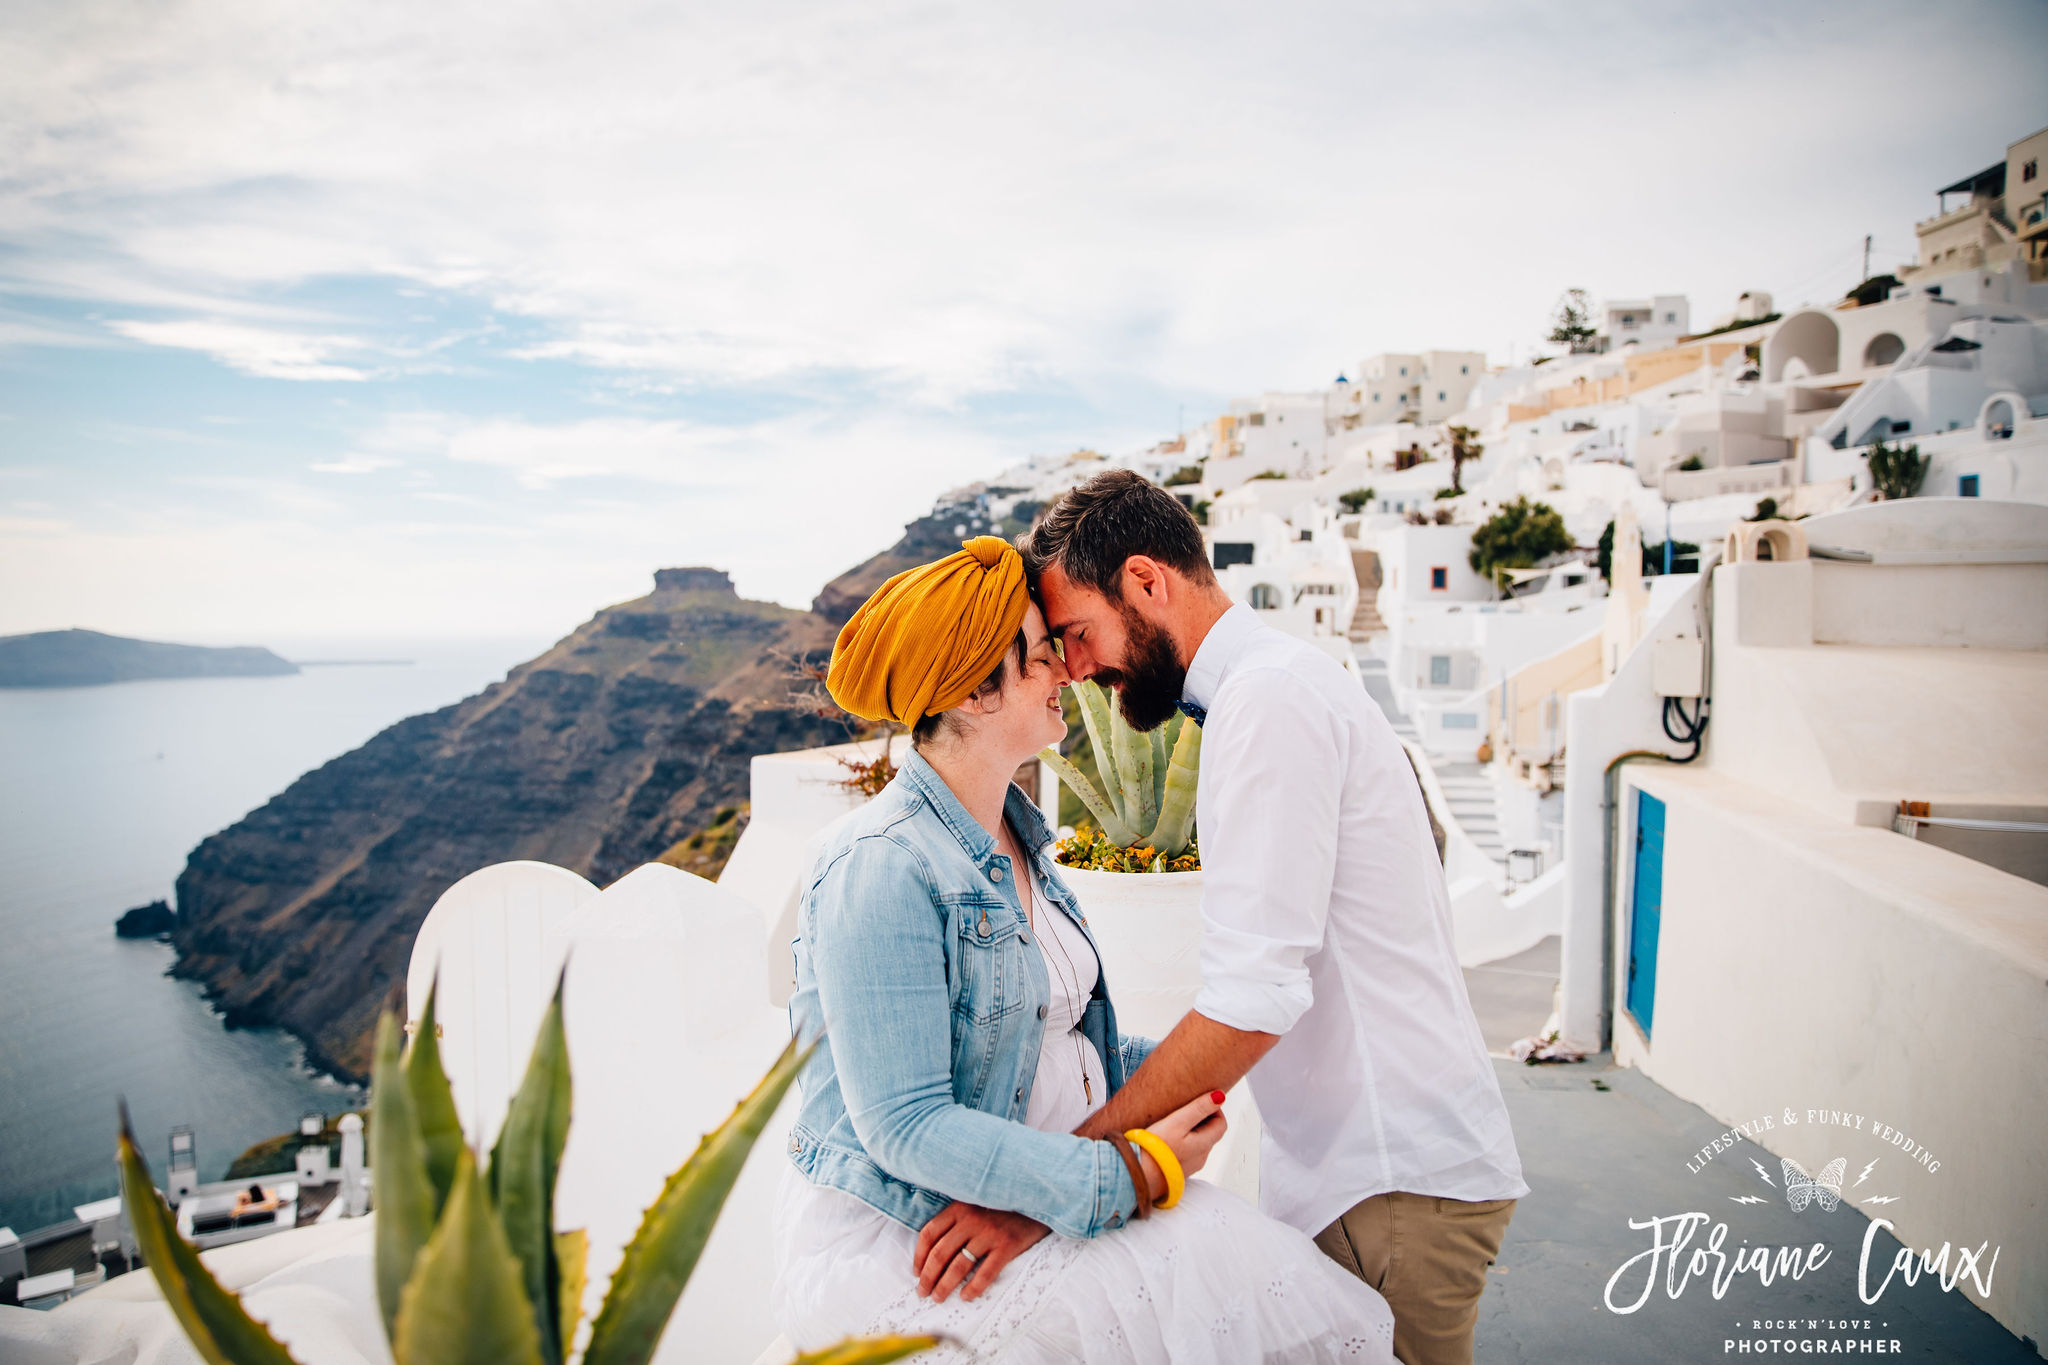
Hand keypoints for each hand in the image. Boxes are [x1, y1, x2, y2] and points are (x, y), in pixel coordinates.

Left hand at [914, 1202, 1049, 1302]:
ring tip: (939, 1298)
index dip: (919, 1256)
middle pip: (940, 1253)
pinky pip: (985, 1273)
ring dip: (945, 1285)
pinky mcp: (1007, 1245)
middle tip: (923, 1292)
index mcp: (959, 1207)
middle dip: (928, 1277)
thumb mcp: (975, 1202)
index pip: (929, 1233)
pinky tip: (966, 1297)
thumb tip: (934, 1251)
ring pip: (959, 1265)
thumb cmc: (1002, 1205)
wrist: (1037, 1198)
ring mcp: (989, 1233)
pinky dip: (973, 1288)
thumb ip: (957, 1219)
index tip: (916, 1273)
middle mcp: (971, 1219)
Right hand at [1145, 1089, 1228, 1188]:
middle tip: (1183, 1109)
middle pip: (1210, 1133)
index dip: (1213, 1109)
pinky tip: (1165, 1139)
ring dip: (1190, 1131)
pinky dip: (1181, 1142)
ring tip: (1171, 1123)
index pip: (1221, 1123)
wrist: (1137, 1175)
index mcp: (1204, 1145)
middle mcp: (1201, 1158)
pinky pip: (1186, 1152)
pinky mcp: (1177, 1171)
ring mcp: (1189, 1166)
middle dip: (1201, 1119)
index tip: (1198, 1101)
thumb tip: (1220, 1096)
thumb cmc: (1154, 1149)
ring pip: (1197, 1143)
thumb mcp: (1178, 1122)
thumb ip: (1199, 1108)